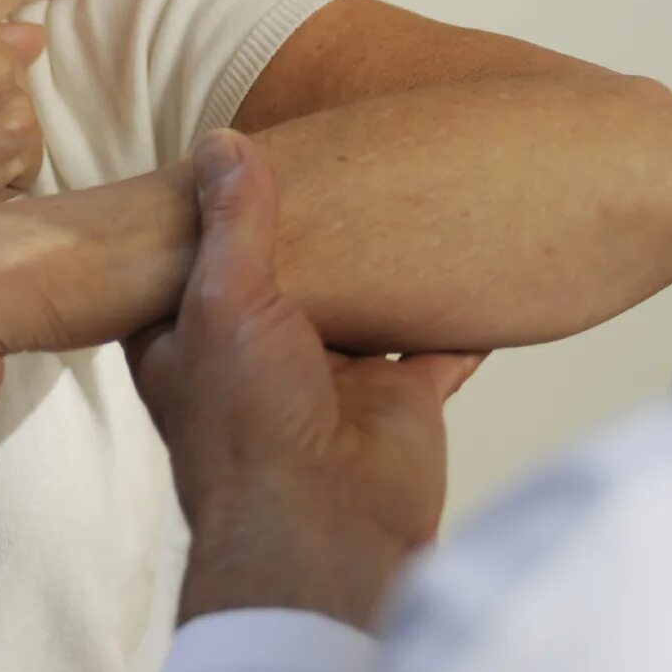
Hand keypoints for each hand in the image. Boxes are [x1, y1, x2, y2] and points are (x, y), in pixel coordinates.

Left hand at [133, 130, 482, 630]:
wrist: (324, 530)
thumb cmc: (249, 428)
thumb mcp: (223, 301)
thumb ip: (233, 221)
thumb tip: (220, 140)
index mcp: (191, 337)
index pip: (193, 260)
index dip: (208, 213)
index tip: (232, 151)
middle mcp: (260, 354)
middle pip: (290, 272)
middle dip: (313, 228)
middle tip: (337, 153)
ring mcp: (333, 376)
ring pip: (366, 301)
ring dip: (388, 261)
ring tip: (411, 189)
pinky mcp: (399, 399)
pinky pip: (438, 343)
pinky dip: (459, 311)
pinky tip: (481, 258)